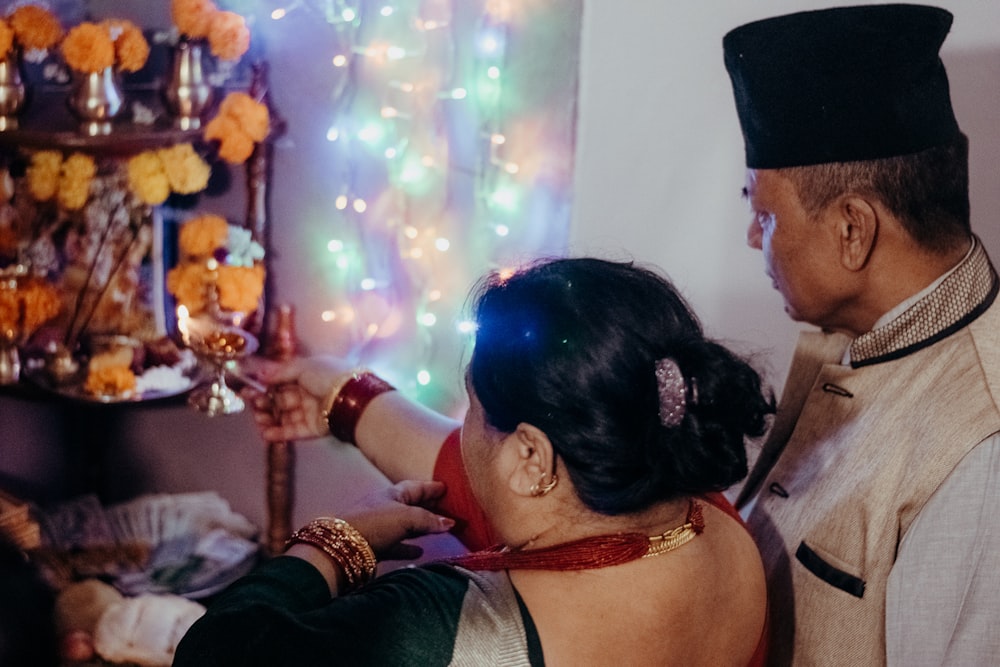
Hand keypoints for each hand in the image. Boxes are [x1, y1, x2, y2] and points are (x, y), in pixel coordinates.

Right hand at [242, 355, 355, 441]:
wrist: (350, 397)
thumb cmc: (327, 376)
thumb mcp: (304, 366)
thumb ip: (280, 372)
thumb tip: (259, 374)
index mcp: (307, 374)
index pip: (280, 380)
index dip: (264, 385)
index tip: (247, 390)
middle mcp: (307, 392)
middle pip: (280, 399)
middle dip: (264, 402)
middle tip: (253, 404)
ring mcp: (310, 411)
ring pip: (284, 416)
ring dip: (268, 418)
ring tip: (259, 420)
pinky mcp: (312, 428)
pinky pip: (292, 431)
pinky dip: (278, 433)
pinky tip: (265, 433)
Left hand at [339, 480, 455, 560]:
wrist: (342, 546)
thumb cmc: (375, 523)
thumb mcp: (406, 516)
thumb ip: (428, 519)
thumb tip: (450, 523)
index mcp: (392, 494)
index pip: (416, 487)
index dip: (431, 488)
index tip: (446, 488)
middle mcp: (385, 508)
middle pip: (411, 505)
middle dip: (429, 507)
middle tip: (447, 509)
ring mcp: (379, 528)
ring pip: (405, 526)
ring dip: (421, 528)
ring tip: (438, 530)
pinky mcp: (375, 547)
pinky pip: (396, 545)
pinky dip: (408, 547)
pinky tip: (419, 552)